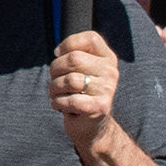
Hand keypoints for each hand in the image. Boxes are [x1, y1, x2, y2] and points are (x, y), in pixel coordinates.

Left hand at [47, 29, 124, 151]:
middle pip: (74, 59)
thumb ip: (73, 55)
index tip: (59, 55)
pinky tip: (60, 105)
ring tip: (56, 94)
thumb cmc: (80, 93)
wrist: (93, 127)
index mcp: (107, 58)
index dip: (68, 44)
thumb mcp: (80, 70)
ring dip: (54, 88)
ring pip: (70, 80)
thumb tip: (58, 51)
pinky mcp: (100, 107)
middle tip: (55, 80)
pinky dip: (58, 103)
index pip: (91, 38)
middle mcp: (111, 72)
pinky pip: (70, 100)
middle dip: (55, 70)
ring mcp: (107, 90)